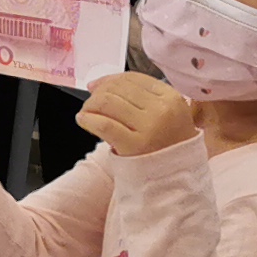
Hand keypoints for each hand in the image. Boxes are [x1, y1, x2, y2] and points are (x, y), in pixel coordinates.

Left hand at [75, 71, 198, 159]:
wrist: (174, 177)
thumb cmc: (164, 144)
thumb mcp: (164, 114)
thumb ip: (137, 96)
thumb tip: (97, 83)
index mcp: (171, 98)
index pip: (133, 78)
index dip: (110, 79)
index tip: (97, 86)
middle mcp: (162, 110)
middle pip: (118, 88)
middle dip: (98, 92)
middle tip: (91, 103)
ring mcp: (149, 128)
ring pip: (108, 102)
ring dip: (90, 105)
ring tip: (87, 112)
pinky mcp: (134, 145)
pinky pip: (104, 124)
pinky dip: (87, 119)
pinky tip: (83, 120)